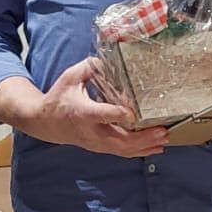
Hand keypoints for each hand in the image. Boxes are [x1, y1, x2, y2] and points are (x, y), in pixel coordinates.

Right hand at [2, 60, 167, 157]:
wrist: (46, 123)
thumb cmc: (59, 97)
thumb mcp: (70, 77)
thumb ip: (91, 67)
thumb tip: (111, 59)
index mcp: (82, 112)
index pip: (102, 114)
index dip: (118, 114)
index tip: (133, 113)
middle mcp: (91, 131)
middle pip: (119, 139)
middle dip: (142, 137)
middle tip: (162, 131)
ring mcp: (96, 142)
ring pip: (123, 149)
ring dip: (145, 146)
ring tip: (164, 139)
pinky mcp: (100, 147)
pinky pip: (122, 152)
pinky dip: (140, 151)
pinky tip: (155, 148)